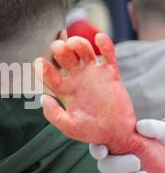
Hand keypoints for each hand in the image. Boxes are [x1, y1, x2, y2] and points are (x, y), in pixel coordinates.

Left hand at [39, 34, 136, 148]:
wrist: (118, 133)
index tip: (39, 62)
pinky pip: (108, 55)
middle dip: (60, 48)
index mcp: (65, 90)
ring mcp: (94, 74)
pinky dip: (105, 45)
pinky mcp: (111, 74)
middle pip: (65, 56)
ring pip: (84, 51)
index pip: (50, 74)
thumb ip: (55, 115)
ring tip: (74, 43)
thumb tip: (43, 98)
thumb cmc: (93, 131)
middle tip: (59, 47)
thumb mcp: (70, 128)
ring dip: (78, 43)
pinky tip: (99, 38)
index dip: (43, 67)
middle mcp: (77, 79)